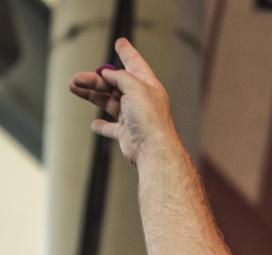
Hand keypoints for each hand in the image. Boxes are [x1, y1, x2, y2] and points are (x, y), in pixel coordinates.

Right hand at [68, 37, 175, 164]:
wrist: (152, 150)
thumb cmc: (149, 118)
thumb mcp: (135, 87)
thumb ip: (120, 76)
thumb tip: (108, 73)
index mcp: (146, 85)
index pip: (135, 64)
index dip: (127, 52)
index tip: (120, 42)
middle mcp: (139, 100)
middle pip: (113, 84)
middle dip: (94, 79)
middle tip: (76, 78)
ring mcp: (132, 117)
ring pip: (108, 101)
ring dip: (91, 94)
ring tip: (74, 88)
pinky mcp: (126, 133)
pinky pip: (111, 128)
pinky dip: (102, 126)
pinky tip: (94, 124)